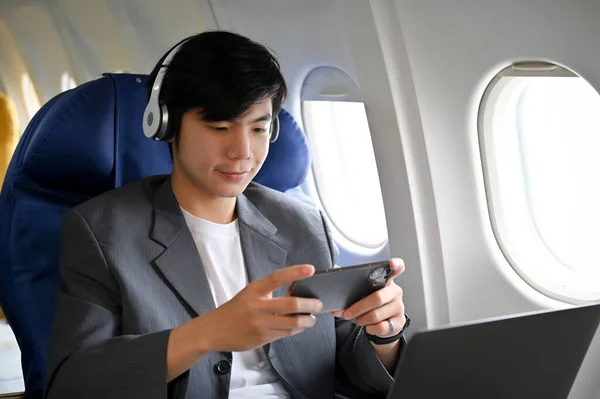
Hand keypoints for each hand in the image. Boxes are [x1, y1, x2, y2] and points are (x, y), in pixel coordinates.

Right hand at [200, 264, 322, 351]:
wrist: (214, 330)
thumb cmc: (236, 309)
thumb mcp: (250, 293)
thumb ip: (269, 291)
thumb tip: (296, 291)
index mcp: (255, 290)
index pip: (278, 277)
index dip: (295, 272)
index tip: (310, 269)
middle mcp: (258, 306)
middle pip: (291, 305)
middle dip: (310, 305)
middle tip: (318, 304)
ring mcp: (260, 323)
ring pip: (292, 323)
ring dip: (307, 321)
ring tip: (312, 319)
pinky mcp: (262, 338)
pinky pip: (285, 334)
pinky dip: (296, 330)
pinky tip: (299, 327)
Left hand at [331, 258, 405, 337]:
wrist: (382, 325)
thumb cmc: (370, 304)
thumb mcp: (362, 295)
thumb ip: (350, 296)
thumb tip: (335, 308)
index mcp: (387, 280)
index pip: (397, 268)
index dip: (395, 265)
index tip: (391, 263)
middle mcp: (395, 292)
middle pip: (377, 298)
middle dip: (358, 307)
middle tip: (347, 313)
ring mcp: (399, 307)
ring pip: (377, 315)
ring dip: (361, 319)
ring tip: (356, 319)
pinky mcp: (399, 322)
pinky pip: (381, 327)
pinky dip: (370, 328)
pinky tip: (368, 326)